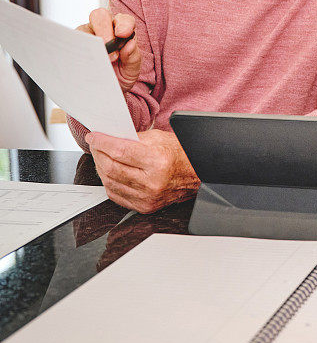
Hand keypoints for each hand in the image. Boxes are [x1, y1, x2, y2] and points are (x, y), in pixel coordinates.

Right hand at [78, 8, 140, 91]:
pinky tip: (79, 61)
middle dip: (103, 29)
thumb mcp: (131, 70)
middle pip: (100, 16)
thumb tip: (129, 45)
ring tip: (94, 58)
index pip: (124, 19)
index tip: (122, 34)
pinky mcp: (73, 45)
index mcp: (122, 30)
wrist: (106, 90)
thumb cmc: (121, 75)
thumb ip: (133, 57)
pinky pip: (70, 42)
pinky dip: (74, 49)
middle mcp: (104, 28)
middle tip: (106, 46)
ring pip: (83, 28)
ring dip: (89, 41)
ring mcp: (87, 35)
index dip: (124, 24)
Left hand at [85, 129, 199, 213]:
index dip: (102, 142)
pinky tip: (109, 172)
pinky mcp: (144, 206)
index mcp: (158, 161)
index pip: (120, 151)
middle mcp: (152, 182)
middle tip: (95, 144)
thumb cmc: (181, 155)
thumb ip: (135, 138)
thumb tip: (112, 137)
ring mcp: (147, 197)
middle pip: (112, 167)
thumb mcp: (160, 138)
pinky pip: (116, 195)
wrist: (196, 175)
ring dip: (100, 168)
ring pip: (110, 182)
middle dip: (98, 153)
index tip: (93, 136)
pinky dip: (108, 182)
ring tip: (101, 156)